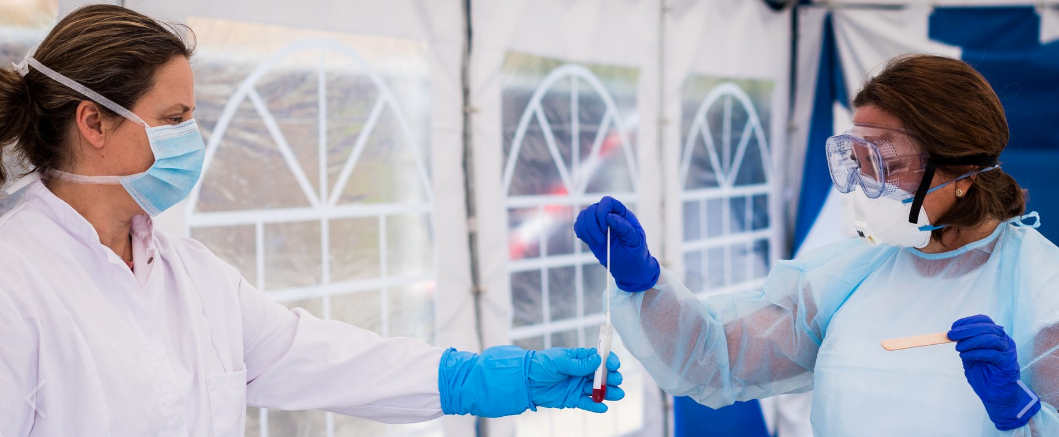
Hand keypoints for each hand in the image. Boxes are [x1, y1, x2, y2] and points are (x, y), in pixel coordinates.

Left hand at [528, 347, 624, 412]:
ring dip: (609, 392)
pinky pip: (587, 403)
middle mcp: (582, 372)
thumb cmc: (542, 365)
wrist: (526, 381)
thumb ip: (579, 363)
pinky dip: (595, 406)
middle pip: (602, 375)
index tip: (613, 364)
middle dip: (611, 377)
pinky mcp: (573, 399)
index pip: (600, 358)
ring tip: (618, 394)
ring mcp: (578, 386)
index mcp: (580, 358)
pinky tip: (603, 407)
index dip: (609, 360)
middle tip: (615, 380)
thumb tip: (598, 360)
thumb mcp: (560, 360)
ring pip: (598, 390)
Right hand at [574, 196, 659, 291]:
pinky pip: (579, 226)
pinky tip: (591, 241)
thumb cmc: (636, 252)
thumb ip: (624, 227)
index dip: (602, 212)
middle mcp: (608, 216)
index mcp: (621, 213)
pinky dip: (581, 233)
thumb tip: (610, 216)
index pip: (607, 202)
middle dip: (593, 225)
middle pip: (592, 209)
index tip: (606, 229)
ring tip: (598, 242)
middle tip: (602, 240)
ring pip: (583, 216)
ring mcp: (598, 224)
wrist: (630, 267)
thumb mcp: (635, 240)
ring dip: (587, 230)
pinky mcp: (590, 234)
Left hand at [949, 315, 1040, 429]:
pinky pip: (991, 354)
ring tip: (958, 348)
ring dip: (971, 341)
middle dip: (967, 330)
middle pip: (987, 328)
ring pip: (990, 339)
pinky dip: (976, 353)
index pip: (984, 321)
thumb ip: (965, 345)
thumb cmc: (984, 374)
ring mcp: (1008, 351)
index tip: (954, 327)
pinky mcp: (1008, 363)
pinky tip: (965, 356)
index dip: (968, 322)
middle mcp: (1004, 340)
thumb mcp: (970, 356)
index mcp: (996, 335)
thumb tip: (952, 335)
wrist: (996, 394)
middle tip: (952, 335)